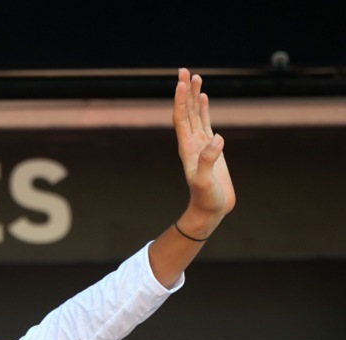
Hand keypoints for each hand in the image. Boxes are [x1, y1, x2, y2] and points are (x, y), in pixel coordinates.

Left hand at [173, 68, 234, 229]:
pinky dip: (203, 109)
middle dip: (184, 91)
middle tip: (184, 70)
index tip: (181, 83)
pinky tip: (203, 98)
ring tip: (194, 77)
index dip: (181, 101)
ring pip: (195, 114)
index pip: (181, 119)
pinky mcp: (210, 148)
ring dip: (193, 96)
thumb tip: (217, 139)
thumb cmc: (206, 200)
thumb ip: (209, 162)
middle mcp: (190, 143)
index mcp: (187, 149)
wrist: (209, 211)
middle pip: (186, 111)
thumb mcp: (206, 183)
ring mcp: (200, 144)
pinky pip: (205, 123)